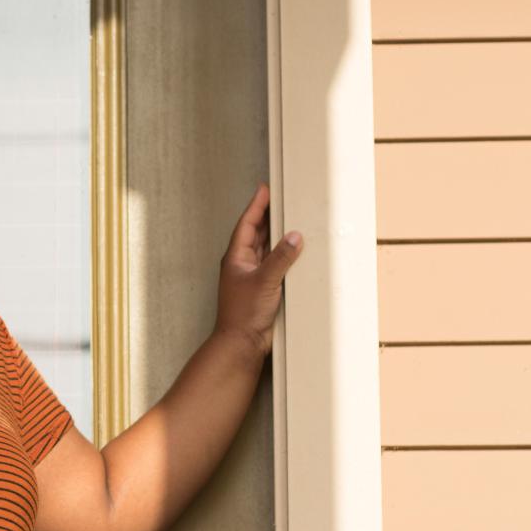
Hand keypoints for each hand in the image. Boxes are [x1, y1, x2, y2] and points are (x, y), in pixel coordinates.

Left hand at [213, 181, 302, 356]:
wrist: (241, 342)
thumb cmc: (243, 313)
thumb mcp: (264, 281)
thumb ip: (280, 258)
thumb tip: (294, 236)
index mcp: (236, 257)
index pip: (247, 224)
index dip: (256, 206)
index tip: (264, 189)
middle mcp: (243, 263)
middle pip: (256, 233)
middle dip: (267, 215)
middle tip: (280, 198)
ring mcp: (253, 275)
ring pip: (266, 248)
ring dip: (276, 234)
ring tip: (290, 217)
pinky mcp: (263, 287)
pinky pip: (275, 264)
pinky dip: (284, 254)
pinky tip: (295, 249)